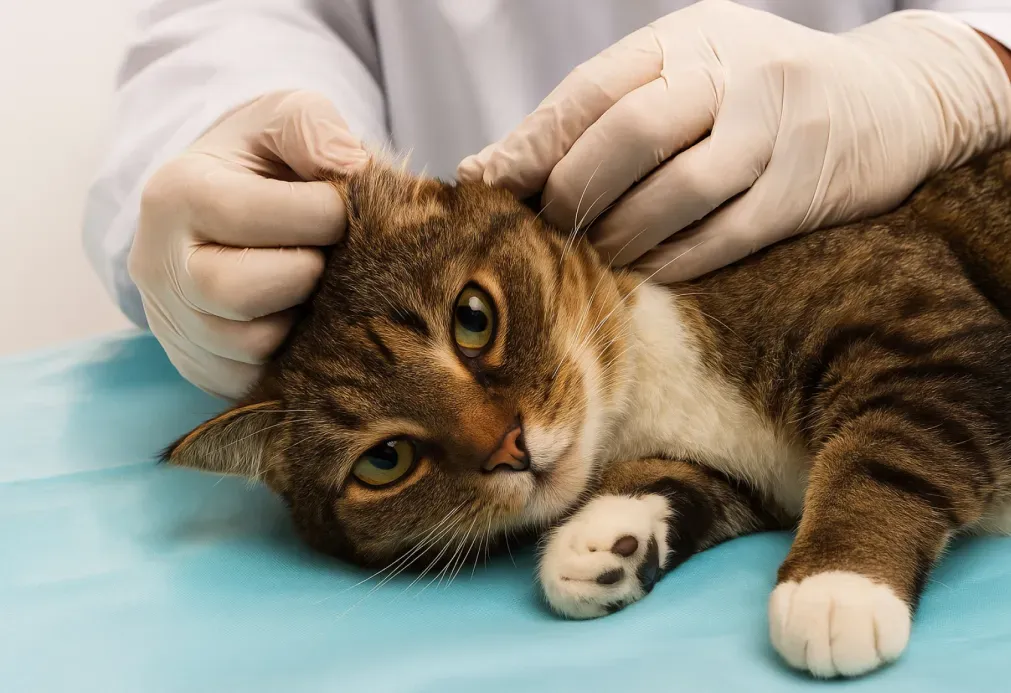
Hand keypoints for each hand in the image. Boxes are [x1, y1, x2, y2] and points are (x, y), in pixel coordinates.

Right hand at [129, 90, 367, 398]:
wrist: (223, 206)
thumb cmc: (263, 160)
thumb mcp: (286, 117)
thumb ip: (315, 126)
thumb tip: (350, 167)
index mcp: (176, 194)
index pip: (257, 218)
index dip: (325, 213)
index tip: (341, 204)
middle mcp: (159, 265)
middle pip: (242, 293)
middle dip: (306, 272)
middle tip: (325, 251)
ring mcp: (174, 324)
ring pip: (255, 345)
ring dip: (303, 315)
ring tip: (311, 280)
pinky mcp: (200, 367)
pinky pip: (257, 378)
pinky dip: (292, 351)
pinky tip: (298, 311)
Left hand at [459, 1, 1010, 281]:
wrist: (893, 96)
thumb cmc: (760, 94)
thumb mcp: (688, 72)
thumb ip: (603, 111)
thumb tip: (492, 167)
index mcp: (687, 38)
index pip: (591, 90)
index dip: (533, 144)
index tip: (487, 186)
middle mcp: (732, 71)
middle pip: (630, 133)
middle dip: (574, 194)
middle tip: (545, 234)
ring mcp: (776, 126)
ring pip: (678, 189)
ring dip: (621, 235)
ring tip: (591, 259)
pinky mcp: (807, 186)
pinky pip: (726, 234)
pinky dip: (674, 260)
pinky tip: (645, 273)